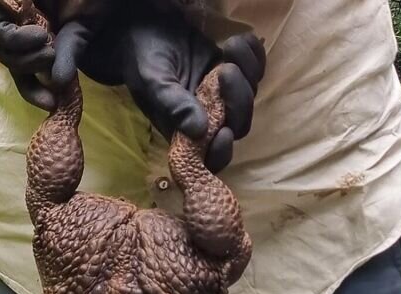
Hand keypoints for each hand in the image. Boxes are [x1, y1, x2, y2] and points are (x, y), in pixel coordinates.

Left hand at [0, 0, 117, 109]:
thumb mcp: (81, 30)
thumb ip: (68, 56)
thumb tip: (60, 86)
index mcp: (36, 35)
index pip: (24, 70)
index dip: (33, 90)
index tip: (50, 104)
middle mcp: (20, 24)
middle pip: (7, 59)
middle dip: (27, 71)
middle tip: (51, 59)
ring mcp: (10, 11)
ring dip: (22, 56)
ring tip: (46, 44)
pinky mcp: (5, 2)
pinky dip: (15, 39)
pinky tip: (39, 35)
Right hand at [122, 28, 264, 171]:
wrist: (148, 30)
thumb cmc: (144, 60)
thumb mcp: (153, 83)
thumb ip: (174, 106)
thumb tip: (199, 131)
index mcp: (186, 132)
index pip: (211, 157)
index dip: (222, 151)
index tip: (224, 132)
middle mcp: (209, 118)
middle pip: (240, 124)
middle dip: (239, 99)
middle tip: (225, 70)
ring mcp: (225, 96)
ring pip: (251, 95)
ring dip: (247, 70)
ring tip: (229, 46)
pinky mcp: (235, 72)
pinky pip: (257, 70)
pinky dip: (255, 55)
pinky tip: (240, 40)